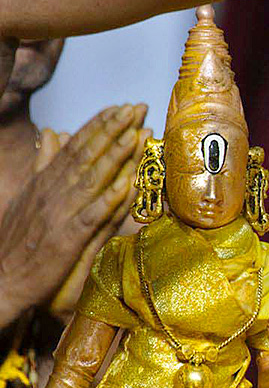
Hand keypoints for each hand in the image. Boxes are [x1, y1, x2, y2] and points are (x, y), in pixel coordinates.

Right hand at [0, 105, 147, 324]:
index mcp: (45, 182)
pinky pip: (91, 216)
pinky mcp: (67, 239)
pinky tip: (126, 184)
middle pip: (87, 155)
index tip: (121, 107)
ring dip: (115, 155)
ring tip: (136, 133)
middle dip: (113, 129)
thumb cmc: (17, 240)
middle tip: (137, 108)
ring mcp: (60, 214)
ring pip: (92, 179)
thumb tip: (53, 133)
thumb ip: (44, 164)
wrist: (1, 279)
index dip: (99, 126)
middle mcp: (52, 192)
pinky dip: (109, 199)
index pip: (76, 146)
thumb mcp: (28, 195)